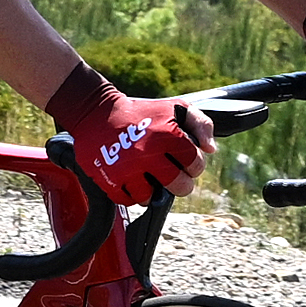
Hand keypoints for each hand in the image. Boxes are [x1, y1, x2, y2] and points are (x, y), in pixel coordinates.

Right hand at [51, 71, 208, 204]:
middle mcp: (149, 154)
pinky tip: (131, 180)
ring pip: (152, 197)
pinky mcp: (110, 179)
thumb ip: (200, 124)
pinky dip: (131, 193)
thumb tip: (210, 149)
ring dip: (153, 190)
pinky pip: (127, 199)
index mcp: (168, 135)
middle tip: (171, 174)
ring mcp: (128, 169)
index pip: (196, 165)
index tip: (185, 161)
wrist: (95, 113)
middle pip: (180, 187)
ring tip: (149, 178)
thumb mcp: (174, 108)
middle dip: (180, 182)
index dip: (194, 165)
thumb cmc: (139, 111)